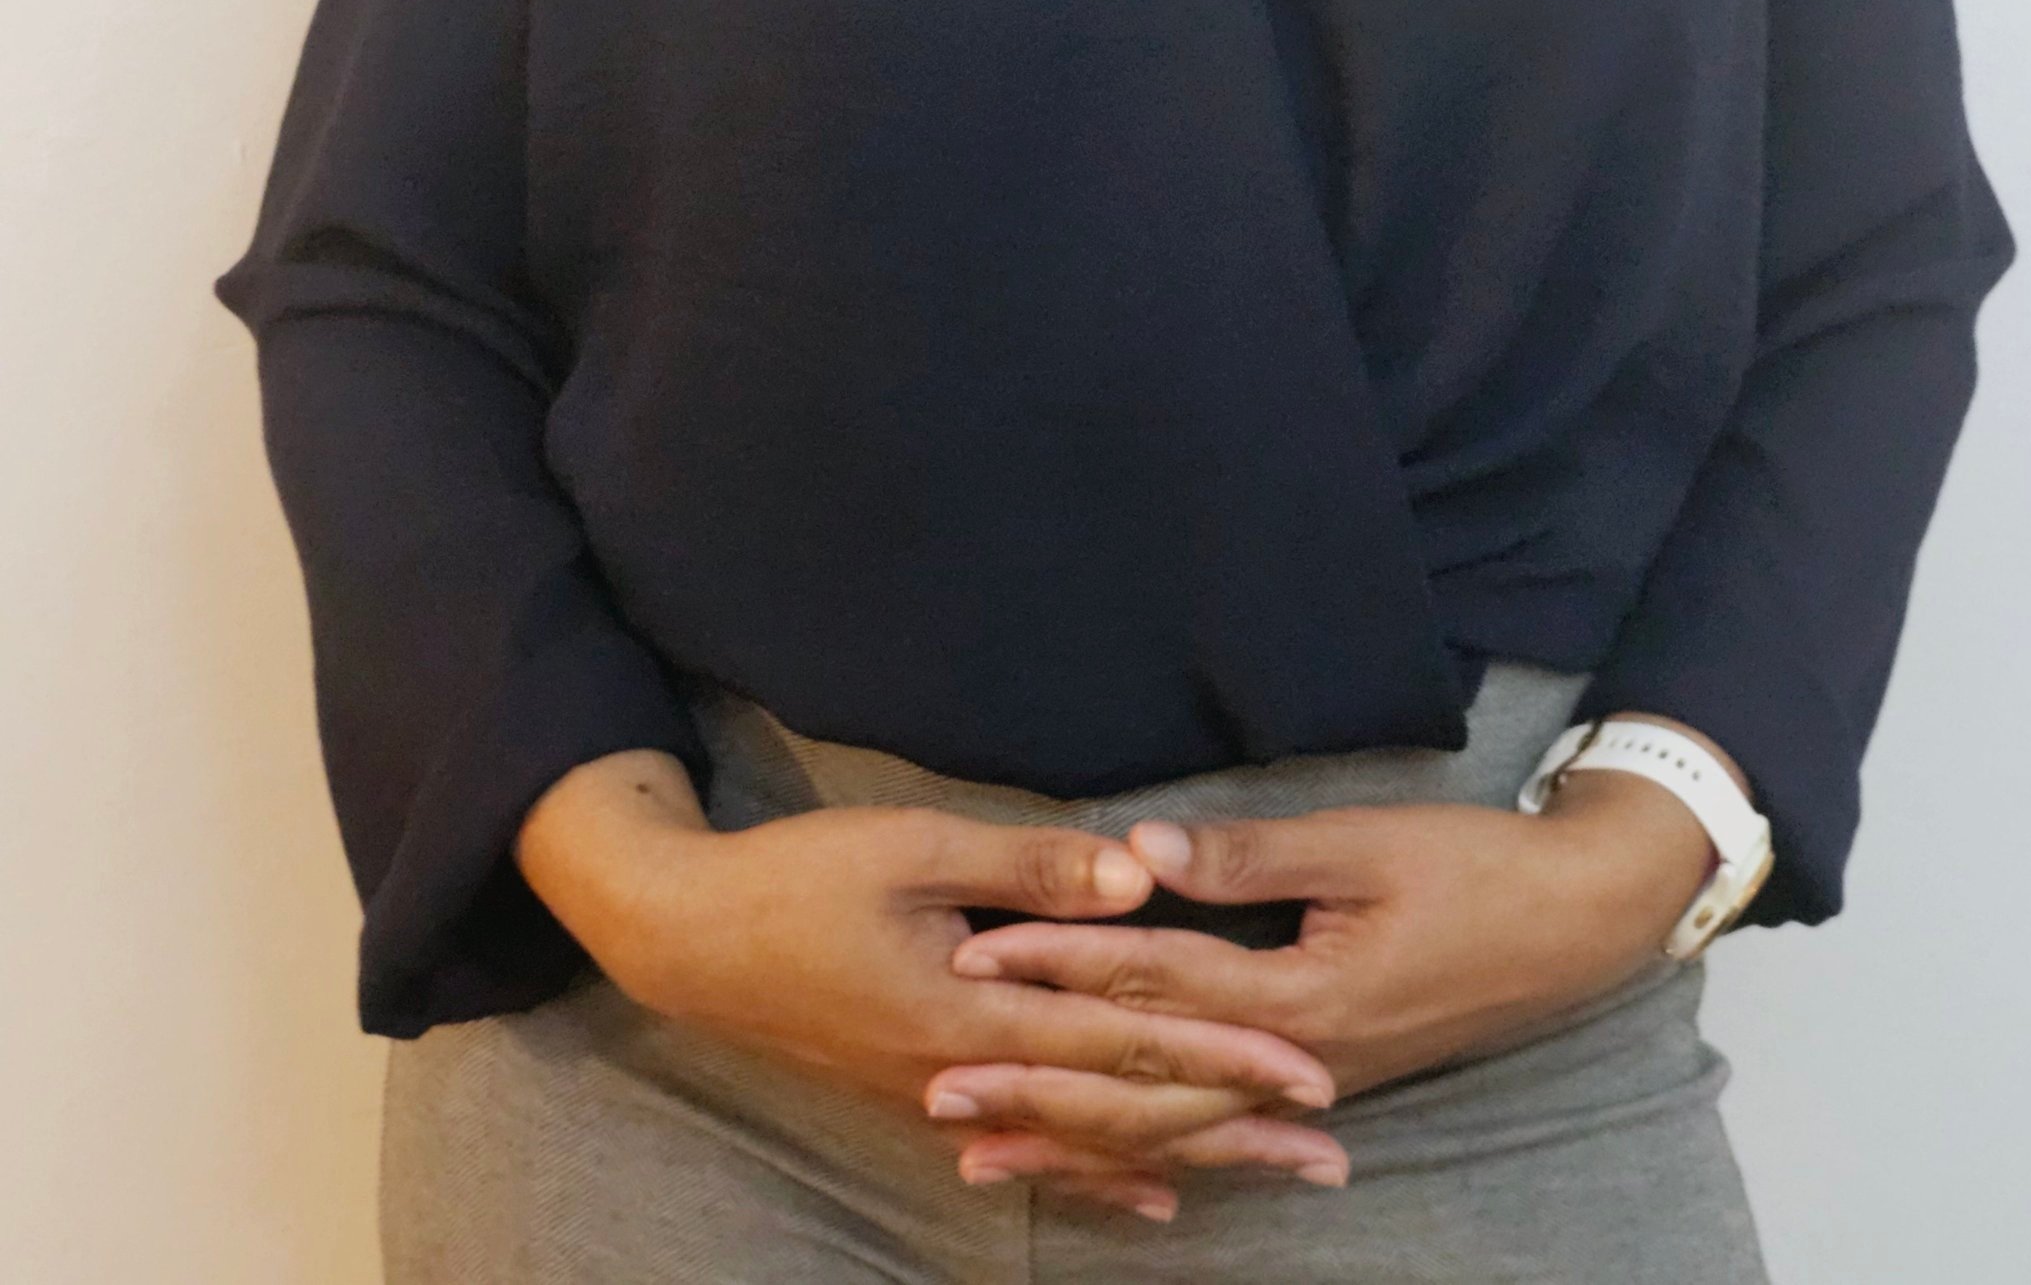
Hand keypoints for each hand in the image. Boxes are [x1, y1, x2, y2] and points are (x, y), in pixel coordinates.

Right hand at [514, 750, 1345, 1223]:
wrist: (691, 938)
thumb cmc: (799, 877)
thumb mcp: (911, 846)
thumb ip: (1025, 870)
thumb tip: (1135, 880)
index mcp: (974, 1015)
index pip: (1126, 1047)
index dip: (1222, 1061)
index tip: (1307, 1074)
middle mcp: (970, 1079)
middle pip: (1124, 1113)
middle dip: (1231, 1126)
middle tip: (1326, 1143)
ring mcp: (947, 1099)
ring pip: (1087, 1143)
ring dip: (1185, 1155)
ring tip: (1270, 1173)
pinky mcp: (926, 1096)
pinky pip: (1035, 1151)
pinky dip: (1100, 1174)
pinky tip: (1153, 1195)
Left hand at [929, 775, 1718, 1192]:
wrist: (1578, 922)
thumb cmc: (1475, 868)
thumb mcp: (1363, 844)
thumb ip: (1248, 856)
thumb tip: (1140, 851)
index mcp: (1298, 1000)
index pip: (1148, 985)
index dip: (1055, 967)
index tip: (969, 957)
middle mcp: (1296, 1063)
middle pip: (1143, 1085)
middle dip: (1036, 1088)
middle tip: (937, 1092)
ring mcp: (1314, 1083)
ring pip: (1174, 1127)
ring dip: (1077, 1138)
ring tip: (987, 1153)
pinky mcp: (1326, 1079)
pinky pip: (1218, 1130)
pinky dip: (1151, 1149)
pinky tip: (1107, 1170)